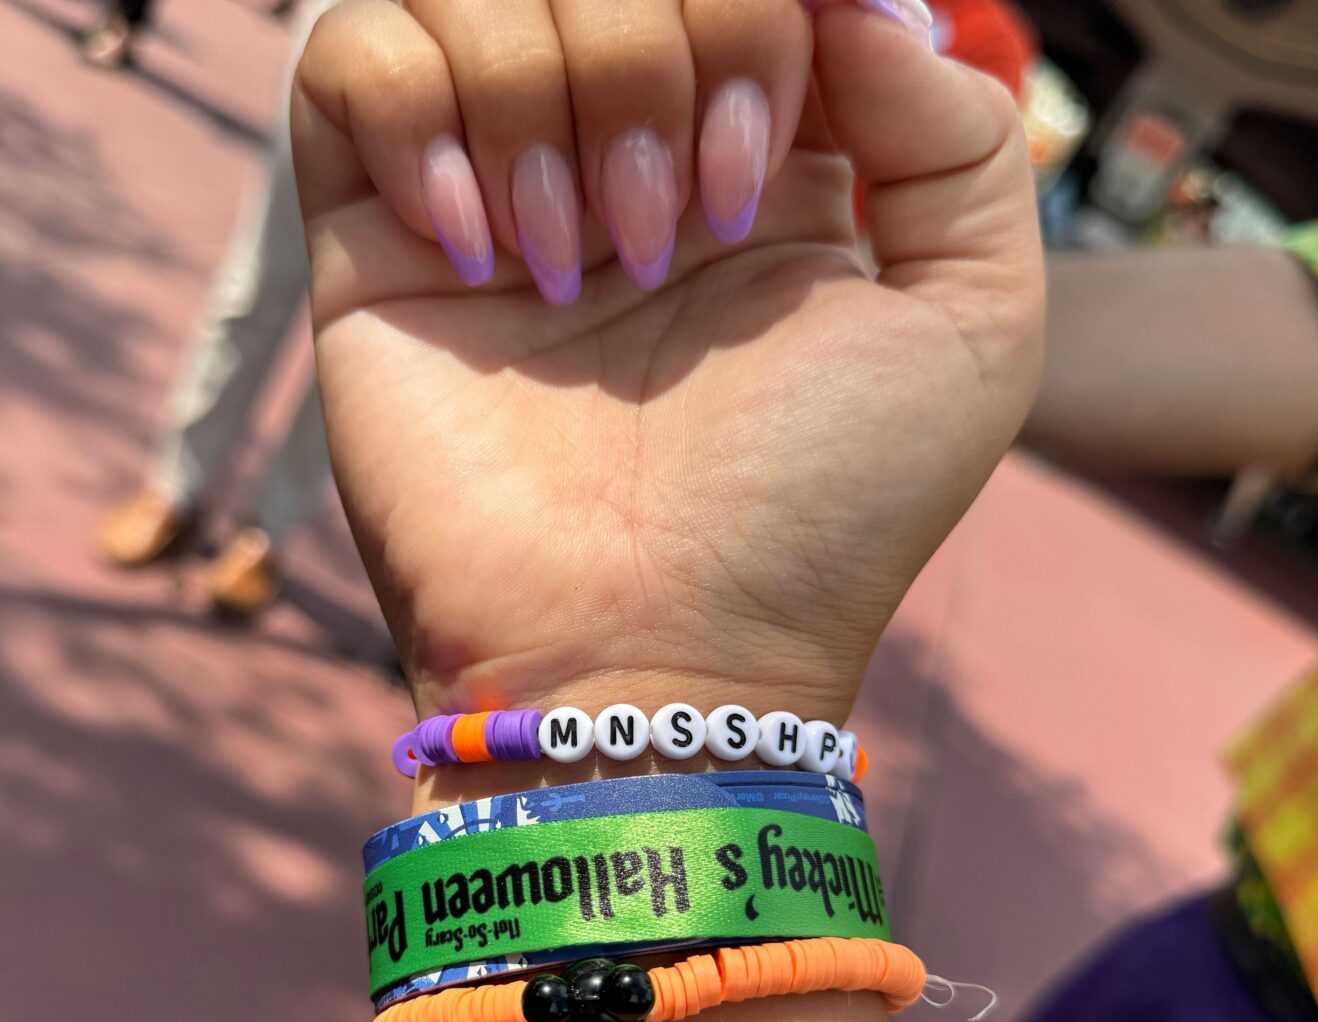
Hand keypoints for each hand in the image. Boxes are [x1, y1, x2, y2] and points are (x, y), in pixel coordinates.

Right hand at [292, 0, 1041, 774]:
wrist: (655, 660)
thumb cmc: (817, 522)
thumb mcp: (971, 331)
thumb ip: (961, 133)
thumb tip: (854, 2)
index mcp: (757, 143)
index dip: (755, 15)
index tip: (769, 144)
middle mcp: (618, 142)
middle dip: (662, 51)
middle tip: (681, 227)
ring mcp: (489, 183)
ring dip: (545, 94)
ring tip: (580, 268)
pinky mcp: (370, 241)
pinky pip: (346, 57)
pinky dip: (419, 119)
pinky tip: (483, 253)